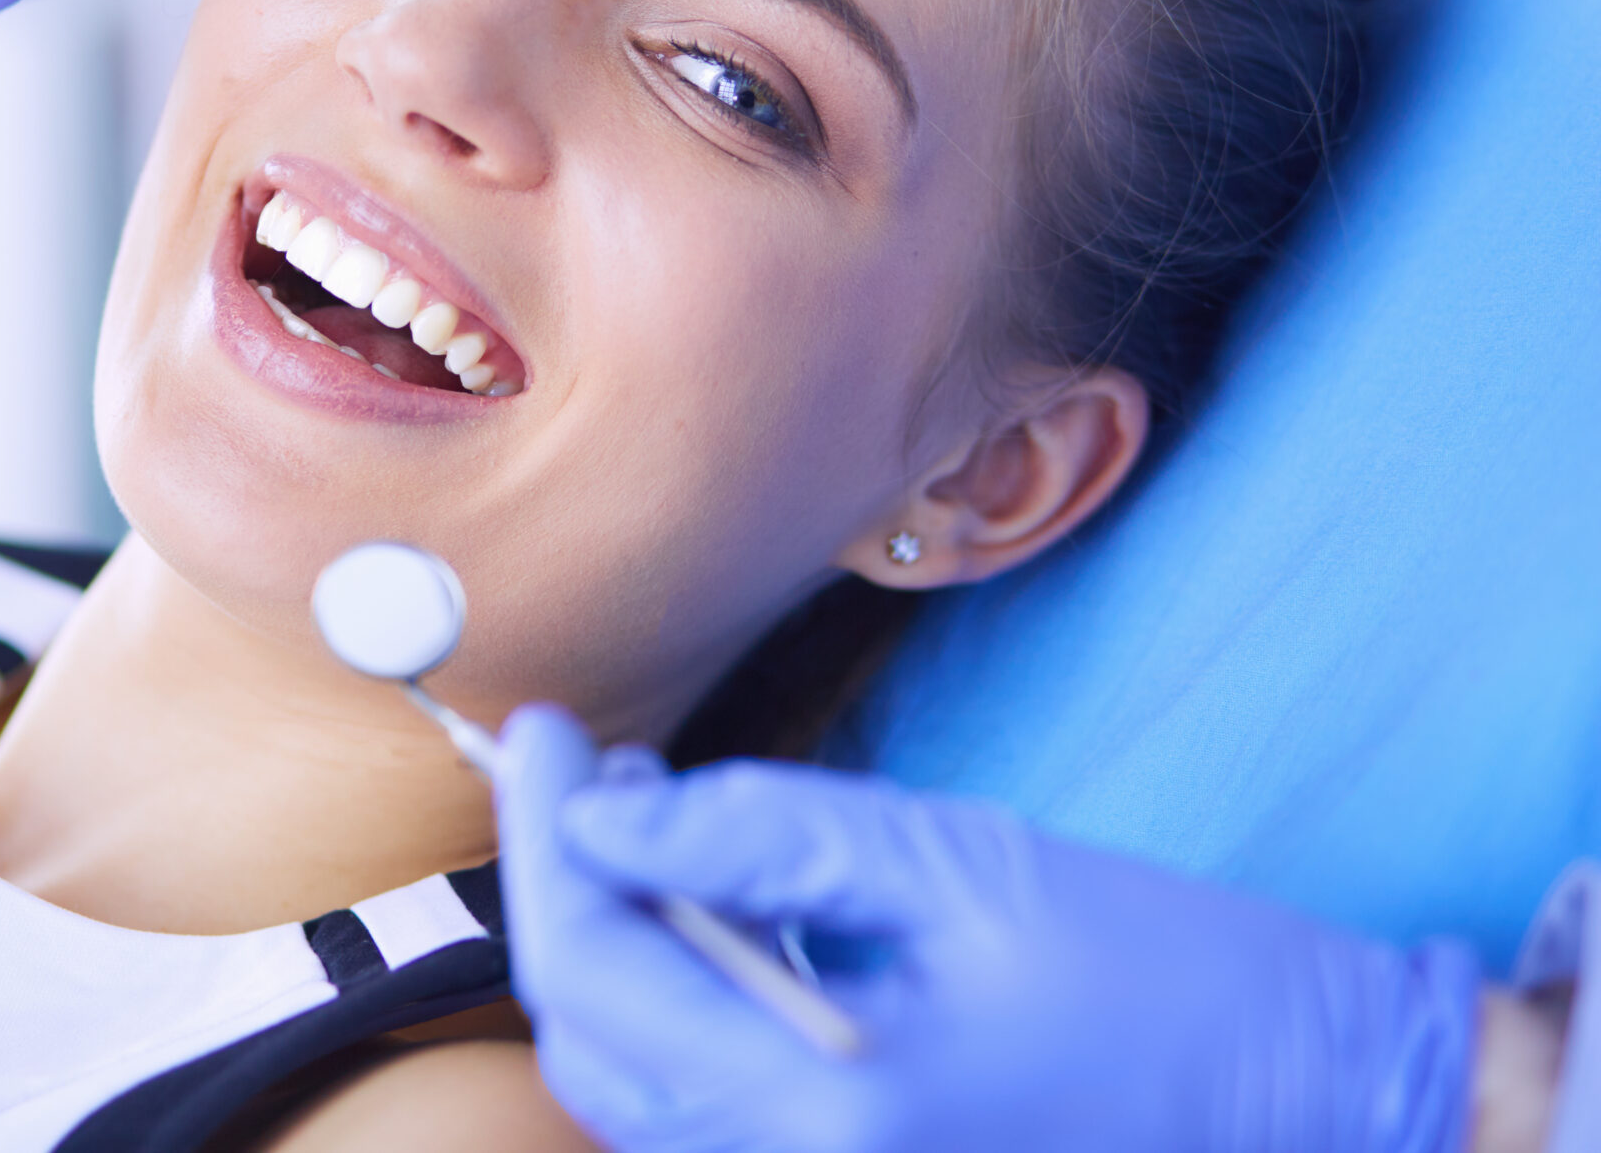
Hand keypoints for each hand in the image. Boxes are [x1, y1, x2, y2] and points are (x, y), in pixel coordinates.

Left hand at [496, 705, 1480, 1152]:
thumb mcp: (952, 861)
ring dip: (614, 939)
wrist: (1302, 1094)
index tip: (541, 732)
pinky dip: (677, 995)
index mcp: (822, 1110)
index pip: (590, 971)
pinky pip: (700, 1099)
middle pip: (587, 1030)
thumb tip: (600, 804)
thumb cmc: (1157, 974)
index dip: (544, 836)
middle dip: (564, 885)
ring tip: (653, 815)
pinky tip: (716, 903)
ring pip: (629, 1072)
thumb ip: (761, 833)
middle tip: (586, 763)